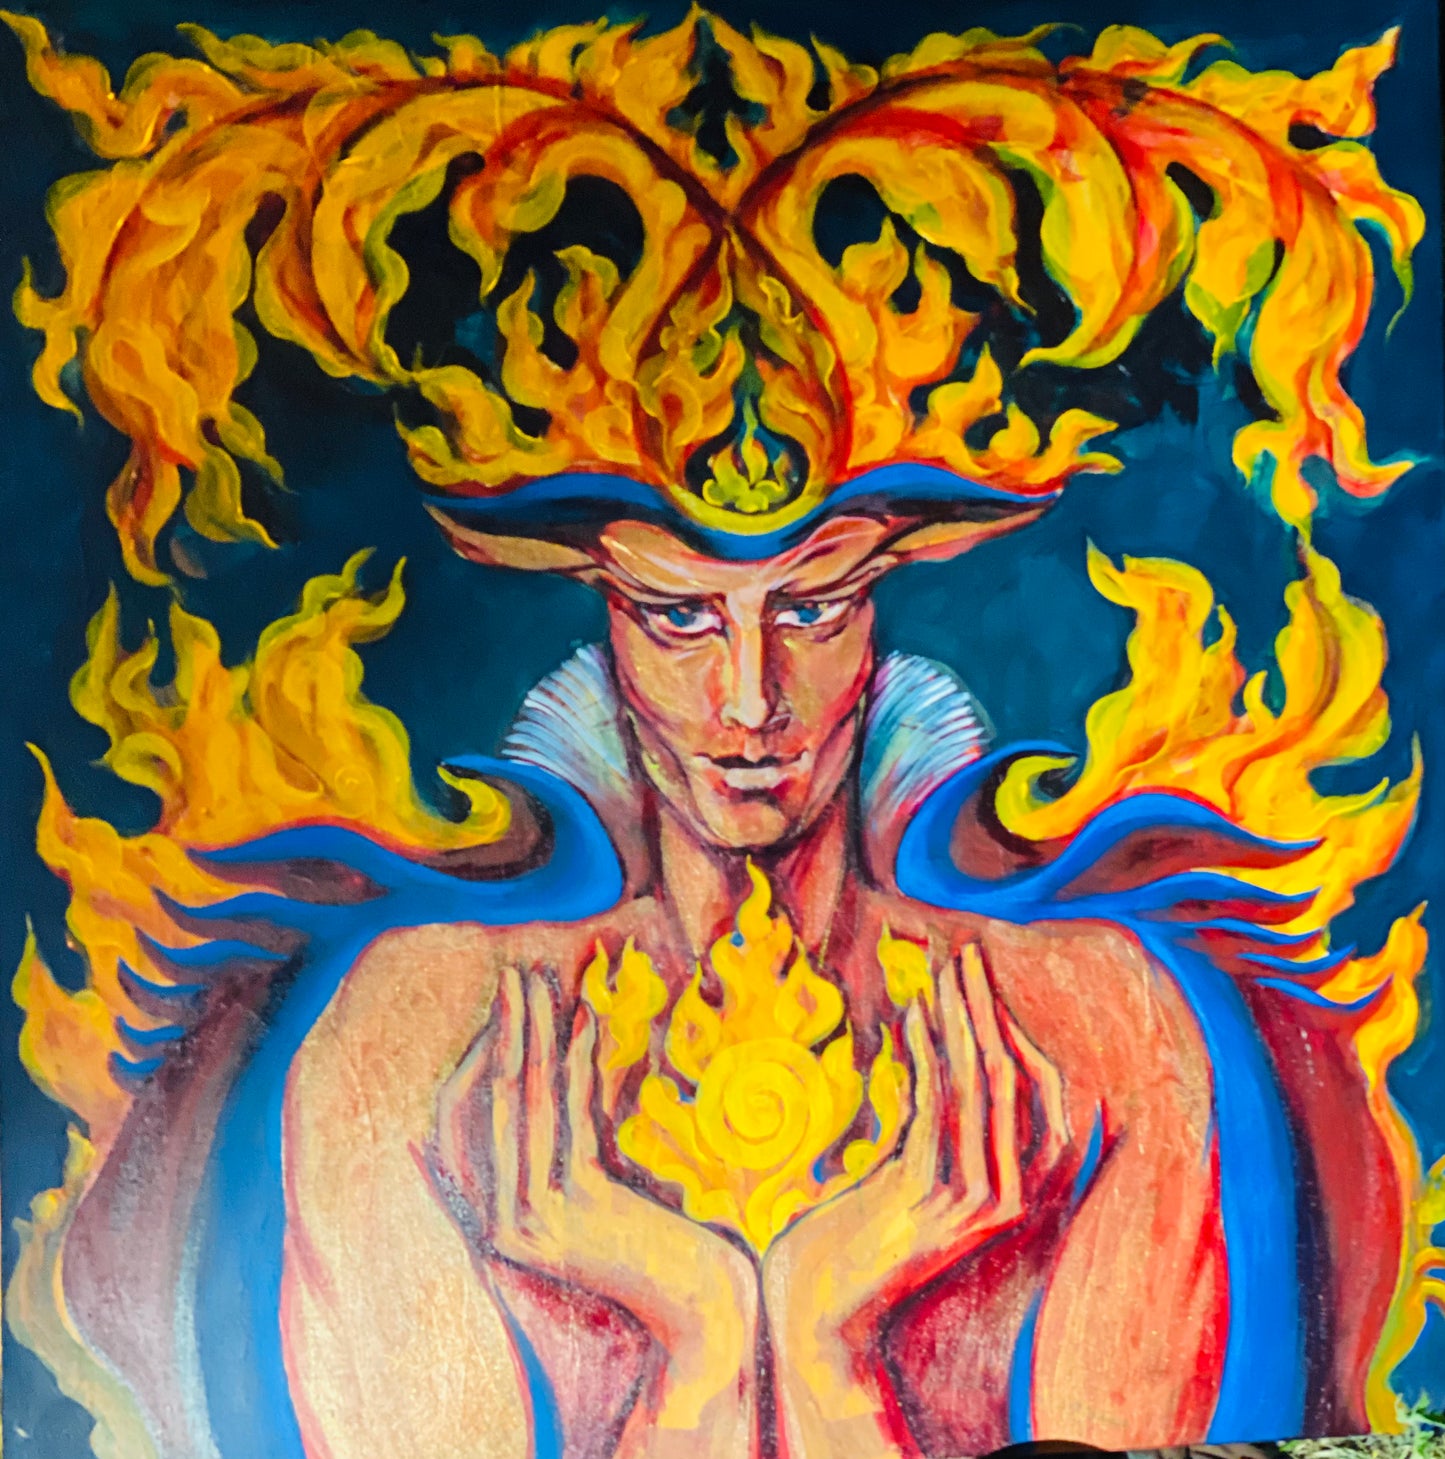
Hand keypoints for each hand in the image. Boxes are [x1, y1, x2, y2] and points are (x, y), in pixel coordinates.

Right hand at [428, 967, 757, 1440]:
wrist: (699, 1314)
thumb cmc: (659, 1249)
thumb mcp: (604, 1192)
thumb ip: (572, 1149)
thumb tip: (566, 1071)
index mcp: (497, 1219)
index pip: (464, 1122)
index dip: (479, 1058)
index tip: (504, 1009)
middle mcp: (499, 1221)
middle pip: (491, 1101)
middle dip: (504, 1030)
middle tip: (513, 973)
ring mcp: (528, 1218)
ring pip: (524, 1102)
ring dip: (533, 1032)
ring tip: (539, 982)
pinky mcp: (568, 1208)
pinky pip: (568, 1117)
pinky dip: (577, 1063)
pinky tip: (585, 1022)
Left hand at [762, 942, 1067, 1455]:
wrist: (818, 1312)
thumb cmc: (853, 1237)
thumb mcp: (900, 1169)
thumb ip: (925, 1122)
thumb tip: (925, 1046)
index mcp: (1011, 1193)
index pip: (1043, 1098)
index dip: (1018, 1034)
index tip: (985, 983)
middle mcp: (1008, 1198)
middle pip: (1015, 1080)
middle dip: (990, 1009)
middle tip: (969, 951)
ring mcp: (975, 1201)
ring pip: (983, 1087)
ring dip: (962, 1019)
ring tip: (944, 968)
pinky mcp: (934, 1199)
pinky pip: (939, 1107)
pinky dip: (927, 1054)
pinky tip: (912, 1016)